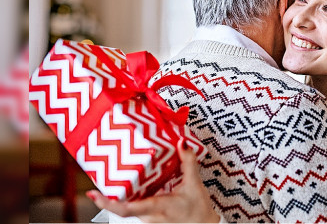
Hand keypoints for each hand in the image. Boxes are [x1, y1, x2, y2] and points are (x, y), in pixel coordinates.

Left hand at [86, 139, 219, 222]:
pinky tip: (129, 185)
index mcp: (157, 207)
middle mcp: (148, 216)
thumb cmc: (198, 210)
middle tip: (97, 178)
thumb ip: (188, 162)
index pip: (125, 209)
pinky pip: (134, 207)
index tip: (93, 194)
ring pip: (126, 206)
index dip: (107, 203)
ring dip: (117, 195)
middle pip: (120, 206)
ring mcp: (147, 218)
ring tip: (110, 177)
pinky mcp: (149, 218)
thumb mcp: (194, 184)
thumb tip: (182, 143)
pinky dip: (129, 196)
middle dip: (107, 194)